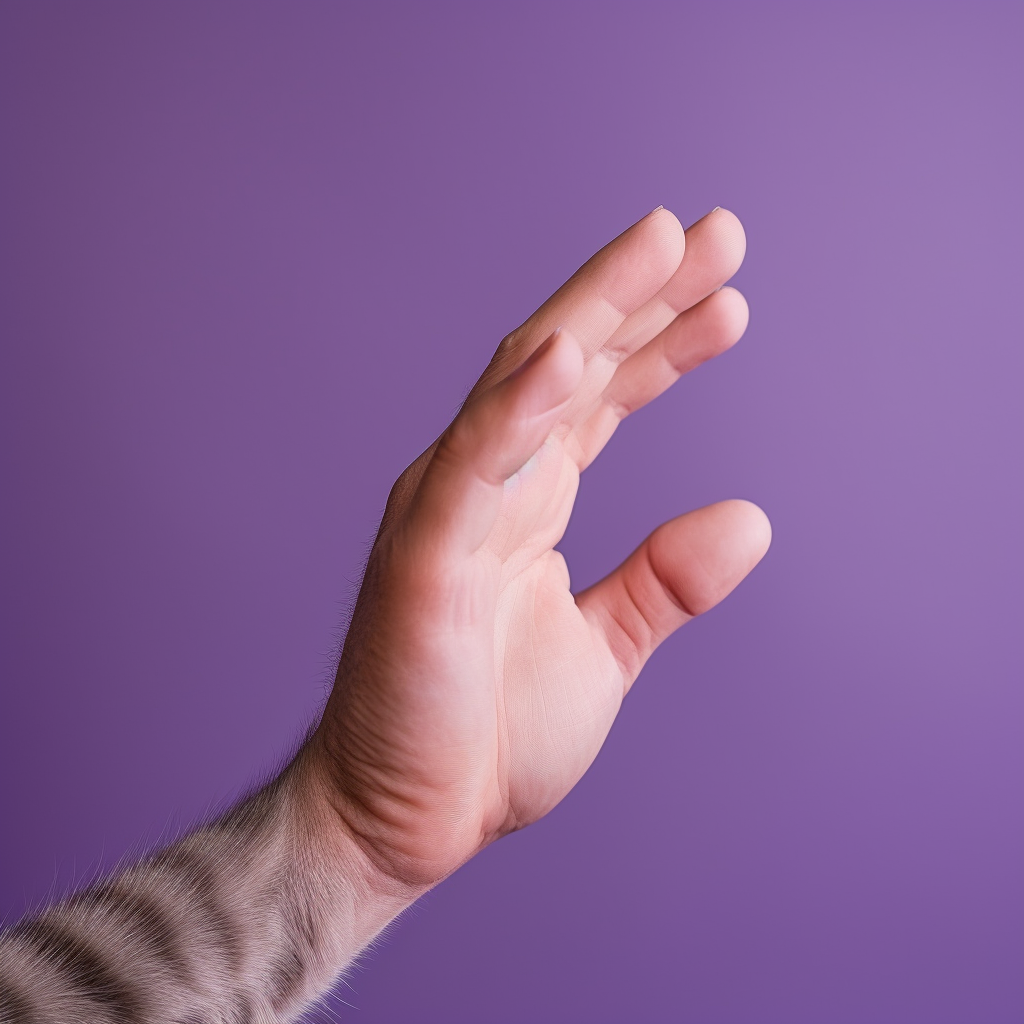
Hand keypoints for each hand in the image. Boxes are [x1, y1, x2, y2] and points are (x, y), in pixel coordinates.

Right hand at [307, 207, 770, 889]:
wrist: (406, 820)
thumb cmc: (484, 735)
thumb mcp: (602, 650)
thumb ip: (664, 582)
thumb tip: (749, 519)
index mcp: (528, 501)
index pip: (599, 397)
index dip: (659, 341)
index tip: (727, 298)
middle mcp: (487, 484)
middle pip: (567, 363)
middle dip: (639, 293)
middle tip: (715, 230)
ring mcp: (449, 511)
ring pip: (520, 387)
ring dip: (591, 312)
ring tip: (664, 242)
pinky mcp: (422, 558)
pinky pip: (471, 468)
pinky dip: (515, 410)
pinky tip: (568, 354)